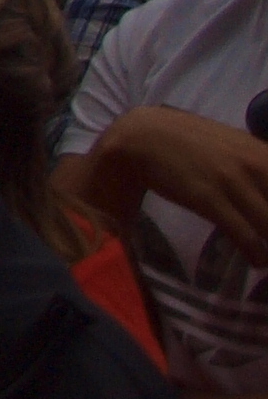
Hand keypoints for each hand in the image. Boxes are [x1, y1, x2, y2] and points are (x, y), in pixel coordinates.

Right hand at [90, 107, 267, 266]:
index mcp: (264, 153)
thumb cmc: (194, 143)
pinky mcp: (209, 199)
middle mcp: (255, 165)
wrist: (143, 137)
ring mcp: (232, 182)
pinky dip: (258, 255)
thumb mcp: (237, 146)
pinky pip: (245, 235)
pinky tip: (258, 261)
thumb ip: (262, 165)